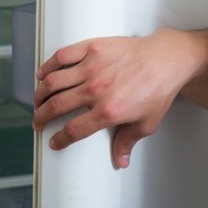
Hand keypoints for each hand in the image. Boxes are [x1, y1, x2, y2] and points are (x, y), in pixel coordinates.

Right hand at [33, 29, 192, 168]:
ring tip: (38, 100)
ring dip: (40, 94)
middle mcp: (96, 90)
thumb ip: (128, 141)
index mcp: (108, 111)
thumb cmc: (159, 87)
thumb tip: (120, 159)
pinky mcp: (94, 48)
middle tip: (39, 121)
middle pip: (56, 107)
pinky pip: (63, 56)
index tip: (54, 141)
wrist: (168, 59)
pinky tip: (43, 73)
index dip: (59, 139)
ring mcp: (93, 67)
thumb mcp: (147, 122)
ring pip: (53, 82)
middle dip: (42, 117)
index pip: (73, 131)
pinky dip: (48, 65)